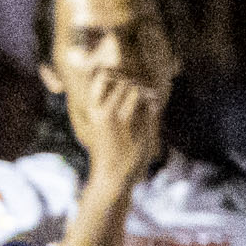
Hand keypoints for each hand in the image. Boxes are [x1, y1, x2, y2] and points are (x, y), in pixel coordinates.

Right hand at [79, 67, 167, 188]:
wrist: (110, 173)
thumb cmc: (107, 148)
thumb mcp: (100, 125)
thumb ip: (107, 103)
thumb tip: (122, 83)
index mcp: (92, 109)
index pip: (100, 76)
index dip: (112, 72)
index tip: (122, 80)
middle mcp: (101, 110)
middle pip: (121, 79)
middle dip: (133, 82)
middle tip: (141, 92)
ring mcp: (116, 117)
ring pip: (133, 88)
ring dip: (144, 91)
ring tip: (149, 99)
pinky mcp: (131, 125)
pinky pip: (145, 102)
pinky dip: (152, 102)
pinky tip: (153, 107)